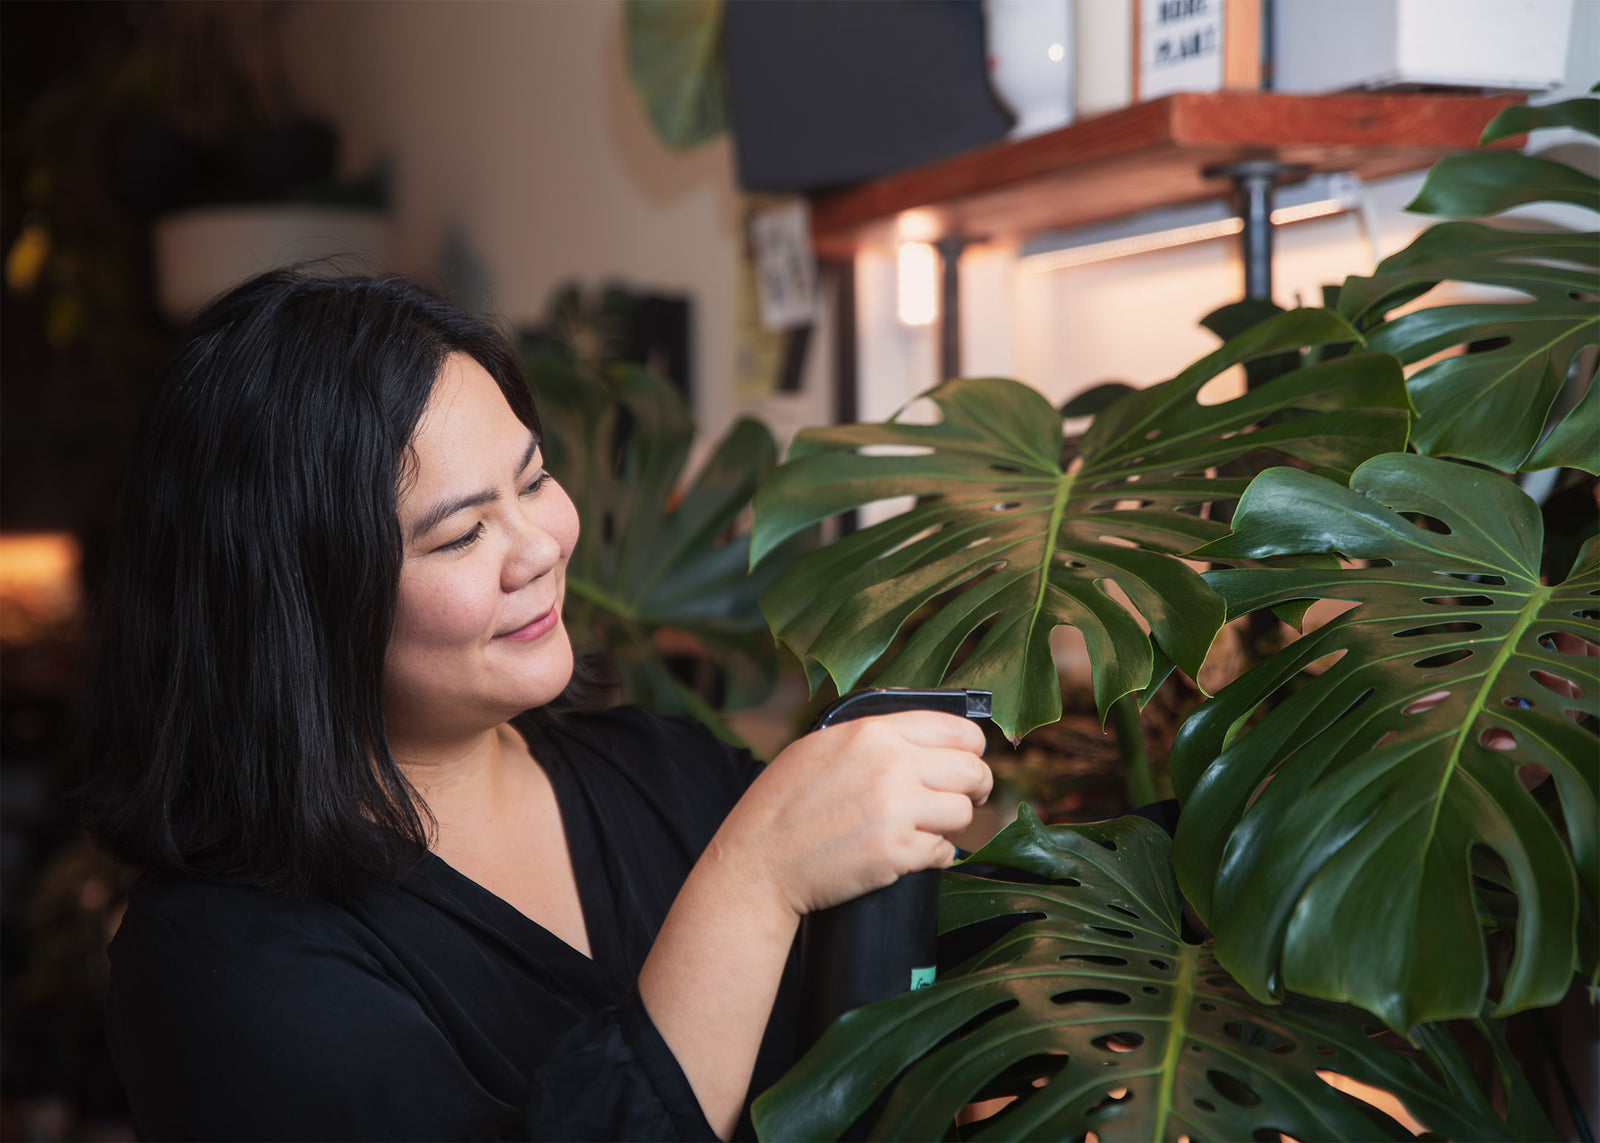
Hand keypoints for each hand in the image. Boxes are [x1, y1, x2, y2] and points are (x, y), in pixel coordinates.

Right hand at [714, 711, 991, 917]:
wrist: (757, 862)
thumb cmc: (783, 805)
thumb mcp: (821, 746)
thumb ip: (872, 735)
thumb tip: (925, 737)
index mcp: (873, 732)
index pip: (957, 730)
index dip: (971, 749)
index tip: (968, 763)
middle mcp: (891, 765)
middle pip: (972, 770)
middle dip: (975, 788)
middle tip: (965, 800)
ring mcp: (896, 810)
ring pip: (963, 813)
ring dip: (950, 824)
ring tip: (925, 828)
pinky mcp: (896, 853)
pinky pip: (944, 852)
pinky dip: (933, 856)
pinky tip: (910, 853)